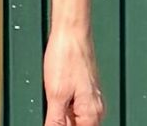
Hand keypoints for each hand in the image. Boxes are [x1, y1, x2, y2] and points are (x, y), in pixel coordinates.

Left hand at [42, 0, 103, 125]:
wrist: (71, 30)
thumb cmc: (66, 55)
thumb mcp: (56, 95)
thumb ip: (55, 121)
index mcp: (91, 114)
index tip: (52, 119)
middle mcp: (95, 109)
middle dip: (62, 122)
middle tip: (51, 108)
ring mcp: (90, 98)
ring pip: (74, 118)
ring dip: (62, 115)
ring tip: (54, 96)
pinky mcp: (84, 89)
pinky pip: (74, 106)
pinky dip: (64, 106)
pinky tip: (55, 95)